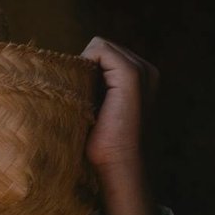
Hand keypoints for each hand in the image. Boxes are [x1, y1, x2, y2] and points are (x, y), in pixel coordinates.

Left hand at [79, 37, 157, 214]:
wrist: (119, 166)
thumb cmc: (106, 147)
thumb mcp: (99, 110)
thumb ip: (94, 87)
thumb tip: (68, 73)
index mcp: (142, 78)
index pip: (106, 55)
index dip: (88, 70)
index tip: (82, 97)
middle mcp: (146, 69)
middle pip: (102, 49)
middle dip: (86, 68)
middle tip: (83, 100)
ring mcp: (142, 70)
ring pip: (100, 47)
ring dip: (85, 69)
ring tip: (86, 100)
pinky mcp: (131, 74)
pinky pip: (99, 49)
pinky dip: (85, 64)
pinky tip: (85, 92)